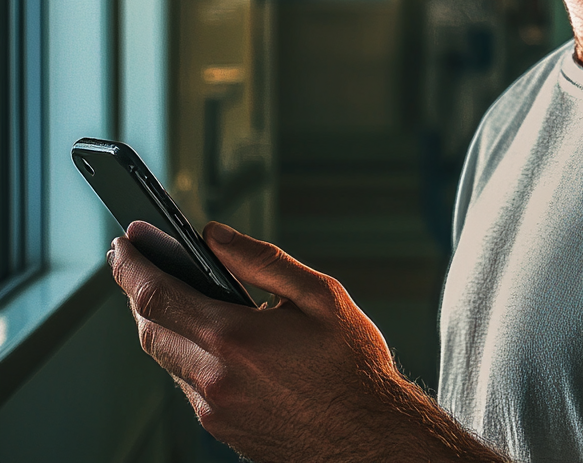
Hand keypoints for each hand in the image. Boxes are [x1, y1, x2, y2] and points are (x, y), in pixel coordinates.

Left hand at [109, 222, 503, 462]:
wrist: (368, 438)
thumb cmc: (352, 364)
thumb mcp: (320, 295)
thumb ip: (262, 261)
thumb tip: (215, 235)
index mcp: (234, 340)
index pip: (157, 296)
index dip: (131, 266)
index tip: (123, 243)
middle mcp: (214, 380)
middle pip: (149, 328)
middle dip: (138, 290)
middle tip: (138, 259)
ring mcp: (213, 410)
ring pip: (166, 357)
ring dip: (162, 321)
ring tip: (176, 290)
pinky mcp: (220, 430)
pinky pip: (186, 382)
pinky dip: (186, 351)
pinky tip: (210, 334)